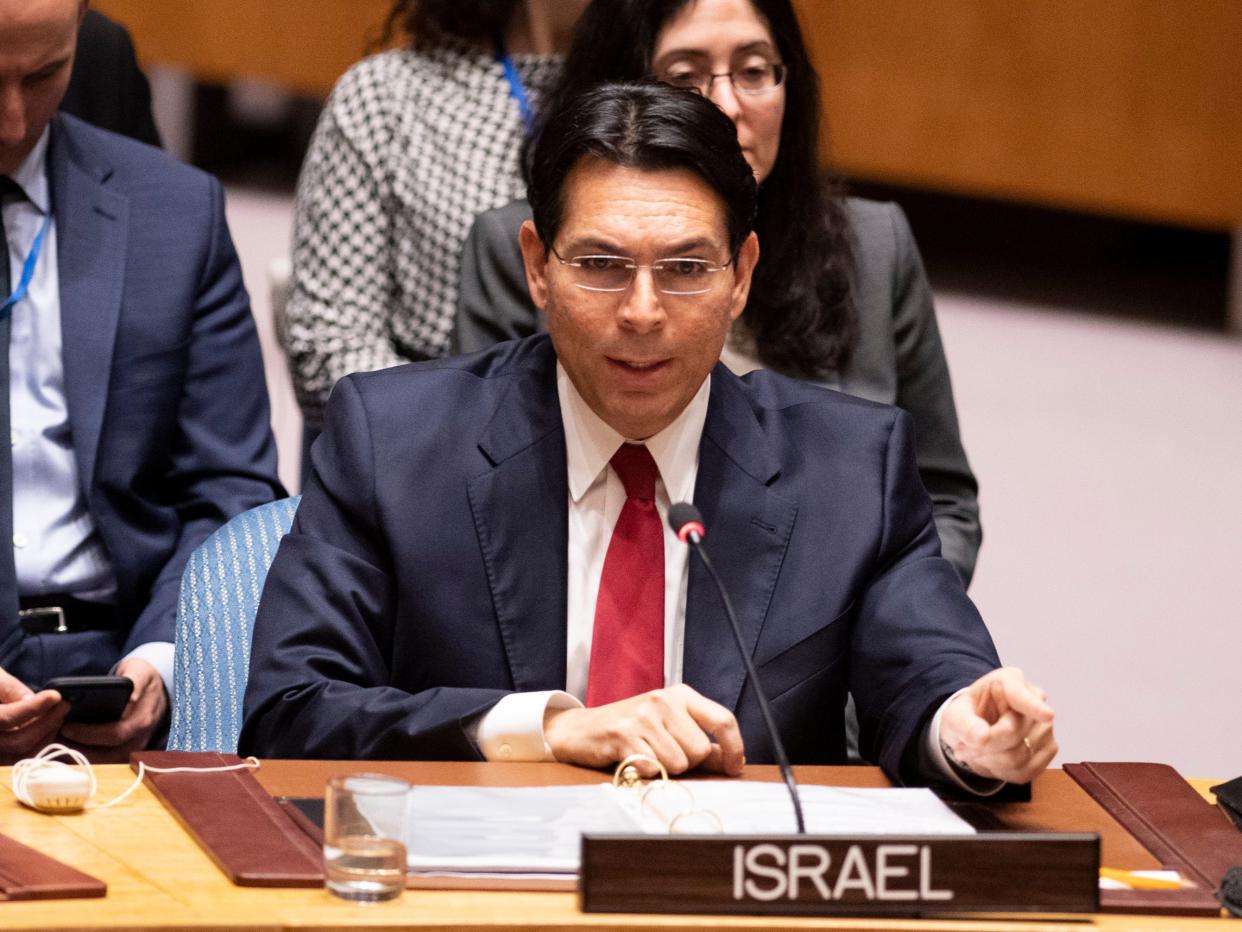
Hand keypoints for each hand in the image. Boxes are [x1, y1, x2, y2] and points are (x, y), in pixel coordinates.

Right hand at [0, 666, 68, 762]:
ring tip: (58, 717)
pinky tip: (51, 731)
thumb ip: (10, 689)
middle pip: (17, 742)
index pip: (5, 719)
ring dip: (46, 737)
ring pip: (22, 756)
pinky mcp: (0, 759)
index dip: (33, 708)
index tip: (55, 696)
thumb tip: (34, 700)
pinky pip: (22, 761)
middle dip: (46, 723)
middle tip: (64, 705)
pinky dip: (40, 747)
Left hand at [60, 658, 167, 761]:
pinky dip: (85, 757)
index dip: (89, 734)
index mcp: (142, 719)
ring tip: (56, 745)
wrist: (159, 689)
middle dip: (77, 748)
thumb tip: (130, 697)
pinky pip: (104, 761)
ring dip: (79, 757)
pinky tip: (67, 748)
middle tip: (53, 739)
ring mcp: (133, 748)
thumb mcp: (140, 671)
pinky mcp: (125, 752)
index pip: (115, 734)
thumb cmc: (143, 678)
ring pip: (103, 763)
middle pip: (106, 755)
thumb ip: (136, 681)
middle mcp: (139, 738)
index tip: (65, 726)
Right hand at [544, 684, 744, 776]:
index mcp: (680, 695)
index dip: (734, 747)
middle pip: (699, 750)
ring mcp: (642, 716)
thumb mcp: (669, 727)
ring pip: (678, 764)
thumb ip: (701, 744)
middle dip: (686, 763)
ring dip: (664, 769)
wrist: (581, 729)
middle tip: (663, 754)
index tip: (735, 767)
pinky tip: (632, 759)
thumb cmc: (631, 730)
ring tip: (646, 755)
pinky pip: (653, 768)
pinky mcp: (624, 735)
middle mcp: (663, 700)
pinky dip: (645, 772)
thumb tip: (733, 761)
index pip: (722, 719)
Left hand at [939, 667, 1056, 783]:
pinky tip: (994, 758)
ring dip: (991, 761)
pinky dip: (1003, 771)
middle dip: (984, 746)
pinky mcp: (1050, 748)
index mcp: (1009, 680)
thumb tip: (982, 737)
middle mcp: (1035, 698)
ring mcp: (1046, 724)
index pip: (1021, 696)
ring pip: (1020, 757)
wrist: (977, 729)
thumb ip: (963, 724)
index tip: (1046, 714)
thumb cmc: (968, 715)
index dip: (1033, 707)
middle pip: (1013, 733)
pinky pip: (1026, 771)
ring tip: (980, 750)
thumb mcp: (954, 715)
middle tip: (966, 744)